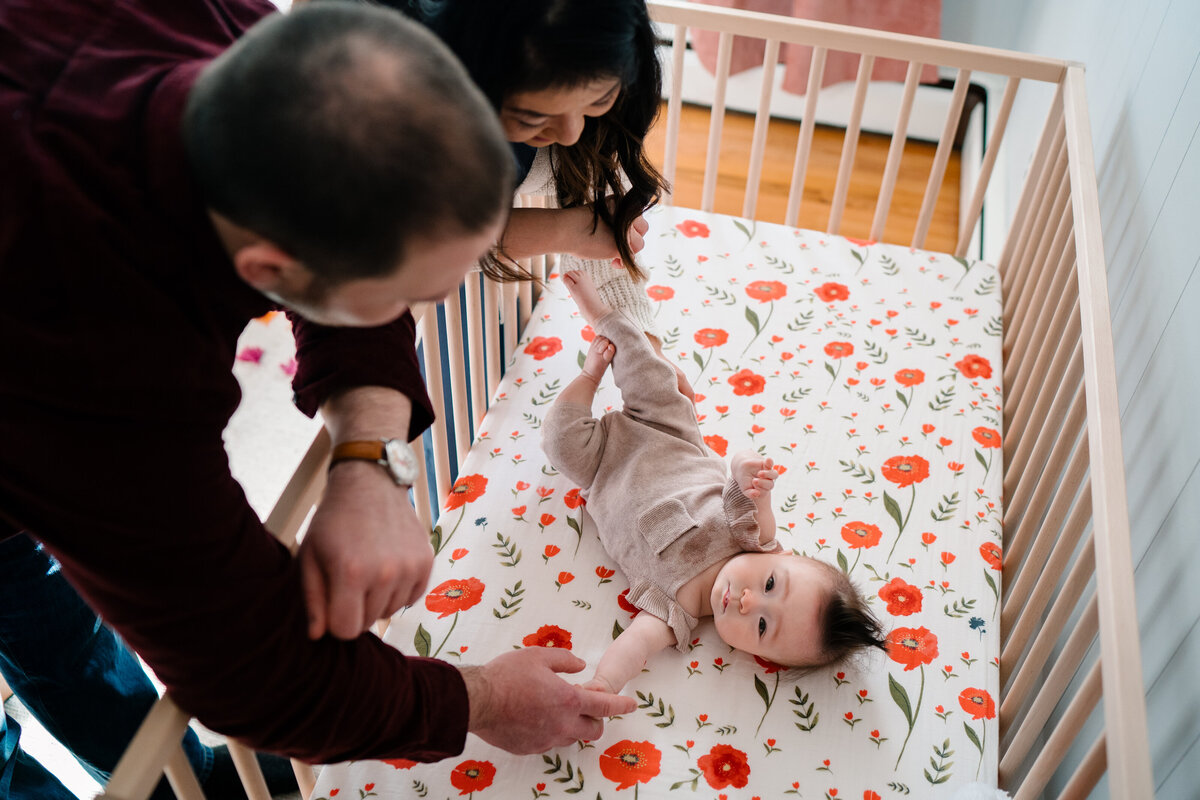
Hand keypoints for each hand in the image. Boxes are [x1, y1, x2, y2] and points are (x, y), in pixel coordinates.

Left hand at [298, 460, 433, 638]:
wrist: (370, 483)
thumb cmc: (333, 522)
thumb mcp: (310, 557)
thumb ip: (313, 600)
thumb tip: (318, 636)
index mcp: (351, 573)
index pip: (346, 631)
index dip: (335, 621)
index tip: (332, 602)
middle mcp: (385, 573)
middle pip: (369, 622)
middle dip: (356, 608)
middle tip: (349, 578)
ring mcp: (410, 567)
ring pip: (390, 611)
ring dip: (377, 599)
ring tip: (368, 569)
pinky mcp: (426, 561)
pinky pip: (411, 598)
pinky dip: (398, 590)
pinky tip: (387, 567)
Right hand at [462, 648, 636, 752]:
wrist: (477, 701)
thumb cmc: (507, 675)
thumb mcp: (539, 656)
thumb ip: (565, 660)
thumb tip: (580, 665)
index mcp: (569, 700)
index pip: (605, 706)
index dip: (621, 704)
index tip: (631, 704)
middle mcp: (562, 725)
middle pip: (593, 730)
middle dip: (596, 719)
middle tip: (587, 706)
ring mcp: (546, 740)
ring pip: (571, 737)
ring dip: (572, 725)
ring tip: (556, 708)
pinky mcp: (530, 748)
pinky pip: (548, 741)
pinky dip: (550, 731)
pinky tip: (536, 717)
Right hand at [561, 204, 648, 261]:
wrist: (566, 229)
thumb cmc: (575, 225)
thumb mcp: (598, 216)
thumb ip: (612, 220)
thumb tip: (621, 235)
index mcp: (621, 202)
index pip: (636, 216)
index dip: (631, 227)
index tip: (617, 234)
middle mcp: (627, 213)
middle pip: (643, 228)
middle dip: (634, 238)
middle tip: (618, 244)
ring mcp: (626, 229)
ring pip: (639, 244)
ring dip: (629, 250)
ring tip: (614, 255)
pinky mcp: (623, 244)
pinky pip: (631, 257)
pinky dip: (623, 262)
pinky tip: (614, 264)